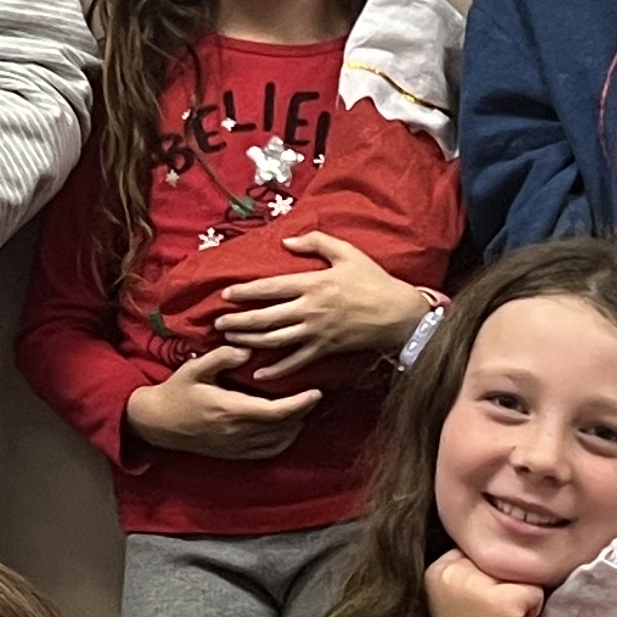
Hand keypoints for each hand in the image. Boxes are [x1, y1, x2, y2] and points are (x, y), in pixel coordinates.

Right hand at [126, 345, 326, 458]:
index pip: (276, 411)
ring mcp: (236, 446)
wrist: (156, 424)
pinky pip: (267, 452)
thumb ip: (222, 357)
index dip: (300, 404)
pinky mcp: (233, 453)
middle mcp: (237, 432)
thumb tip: (248, 349)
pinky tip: (288, 429)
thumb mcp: (194, 369)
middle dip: (303, 412)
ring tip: (304, 409)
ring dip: (295, 427)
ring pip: (278, 442)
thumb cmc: (175, 393)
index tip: (316, 392)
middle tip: (314, 395)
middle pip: (283, 427)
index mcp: (230, 409)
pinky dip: (283, 442)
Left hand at [215, 234, 434, 387]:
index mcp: (313, 284)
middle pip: (266, 317)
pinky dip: (276, 370)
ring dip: (250, 341)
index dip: (246, 292)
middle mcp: (310, 310)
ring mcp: (316, 332)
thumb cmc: (373, 280)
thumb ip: (316, 242)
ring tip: (230, 340)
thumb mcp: (347, 253)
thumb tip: (287, 242)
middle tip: (218, 323)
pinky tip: (259, 374)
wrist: (398, 314)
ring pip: (275, 339)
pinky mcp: (325, 349)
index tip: (226, 295)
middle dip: (239, 321)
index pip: (271, 288)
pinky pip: (296, 362)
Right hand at [425, 549, 544, 616]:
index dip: (490, 577)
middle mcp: (447, 572)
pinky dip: (534, 610)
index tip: (481, 610)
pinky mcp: (500, 600)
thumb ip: (471, 568)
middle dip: (506, 584)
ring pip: (518, 570)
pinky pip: (535, 590)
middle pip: (500, 556)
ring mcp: (472, 585)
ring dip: (521, 595)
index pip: (479, 549)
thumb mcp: (462, 598)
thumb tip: (509, 537)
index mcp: (435, 570)